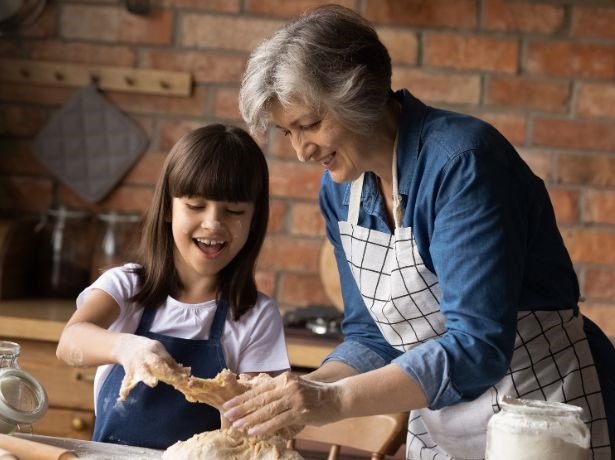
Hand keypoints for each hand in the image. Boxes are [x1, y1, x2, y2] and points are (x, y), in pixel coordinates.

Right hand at [114, 334, 185, 399]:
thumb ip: (170, 362)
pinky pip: (127, 380)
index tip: (183, 378)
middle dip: (163, 368)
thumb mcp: (159, 351)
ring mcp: (137, 363)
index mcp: (155, 348)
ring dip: (148, 377)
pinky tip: (123, 395)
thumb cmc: (148, 351)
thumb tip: (186, 373)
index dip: (175, 369)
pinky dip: (124, 388)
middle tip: (174, 374)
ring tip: (153, 383)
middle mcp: (146, 355)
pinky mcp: (129, 371)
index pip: (167, 359)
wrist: (126, 345)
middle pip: (156, 361)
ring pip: (142, 370)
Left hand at [222, 371, 341, 437]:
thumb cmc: (313, 395)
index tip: (229, 404)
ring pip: (267, 410)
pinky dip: (265, 427)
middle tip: (227, 414)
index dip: (243, 397)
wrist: (337, 397)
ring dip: (250, 419)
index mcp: (284, 379)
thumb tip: (254, 389)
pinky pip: (279, 420)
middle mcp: (287, 386)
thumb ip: (276, 389)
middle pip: (260, 398)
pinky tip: (255, 432)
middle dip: (242, 407)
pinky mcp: (301, 412)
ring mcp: (294, 399)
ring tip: (237, 425)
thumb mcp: (294, 386)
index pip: (259, 389)